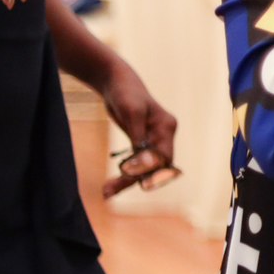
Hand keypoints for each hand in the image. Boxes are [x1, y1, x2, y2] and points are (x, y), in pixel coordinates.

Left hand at [97, 59, 179, 197]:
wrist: (117, 82)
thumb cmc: (126, 93)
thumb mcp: (132, 113)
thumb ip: (138, 137)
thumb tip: (141, 163)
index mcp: (167, 127)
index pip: (162, 157)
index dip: (148, 171)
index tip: (127, 179)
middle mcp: (164, 136)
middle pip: (155, 166)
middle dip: (135, 180)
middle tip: (109, 190)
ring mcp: (154, 140)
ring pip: (146, 168)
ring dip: (127, 181)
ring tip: (106, 191)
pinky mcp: (142, 143)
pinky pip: (137, 163)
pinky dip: (125, 174)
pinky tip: (111, 184)